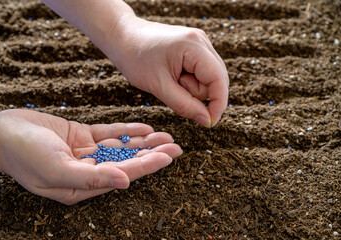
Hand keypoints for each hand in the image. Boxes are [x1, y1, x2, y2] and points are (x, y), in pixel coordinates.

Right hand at [0, 109, 181, 204]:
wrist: (2, 133)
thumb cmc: (23, 154)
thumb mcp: (56, 170)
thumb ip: (91, 178)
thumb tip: (125, 182)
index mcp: (82, 185)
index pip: (123, 174)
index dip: (148, 165)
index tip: (169, 156)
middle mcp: (87, 170)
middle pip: (127, 161)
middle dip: (152, 154)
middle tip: (176, 146)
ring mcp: (85, 153)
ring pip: (121, 147)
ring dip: (143, 141)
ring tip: (165, 135)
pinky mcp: (81, 136)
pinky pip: (109, 133)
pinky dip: (126, 130)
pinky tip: (143, 128)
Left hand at [108, 17, 228, 126]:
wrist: (121, 36)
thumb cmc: (135, 58)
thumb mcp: (158, 86)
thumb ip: (185, 105)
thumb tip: (207, 121)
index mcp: (194, 46)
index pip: (219, 79)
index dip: (218, 103)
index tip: (209, 123)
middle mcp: (201, 40)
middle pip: (215, 80)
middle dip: (197, 92)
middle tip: (172, 88)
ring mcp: (199, 42)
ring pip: (208, 78)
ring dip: (190, 86)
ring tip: (169, 78)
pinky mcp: (194, 47)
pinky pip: (200, 72)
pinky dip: (188, 80)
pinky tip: (173, 75)